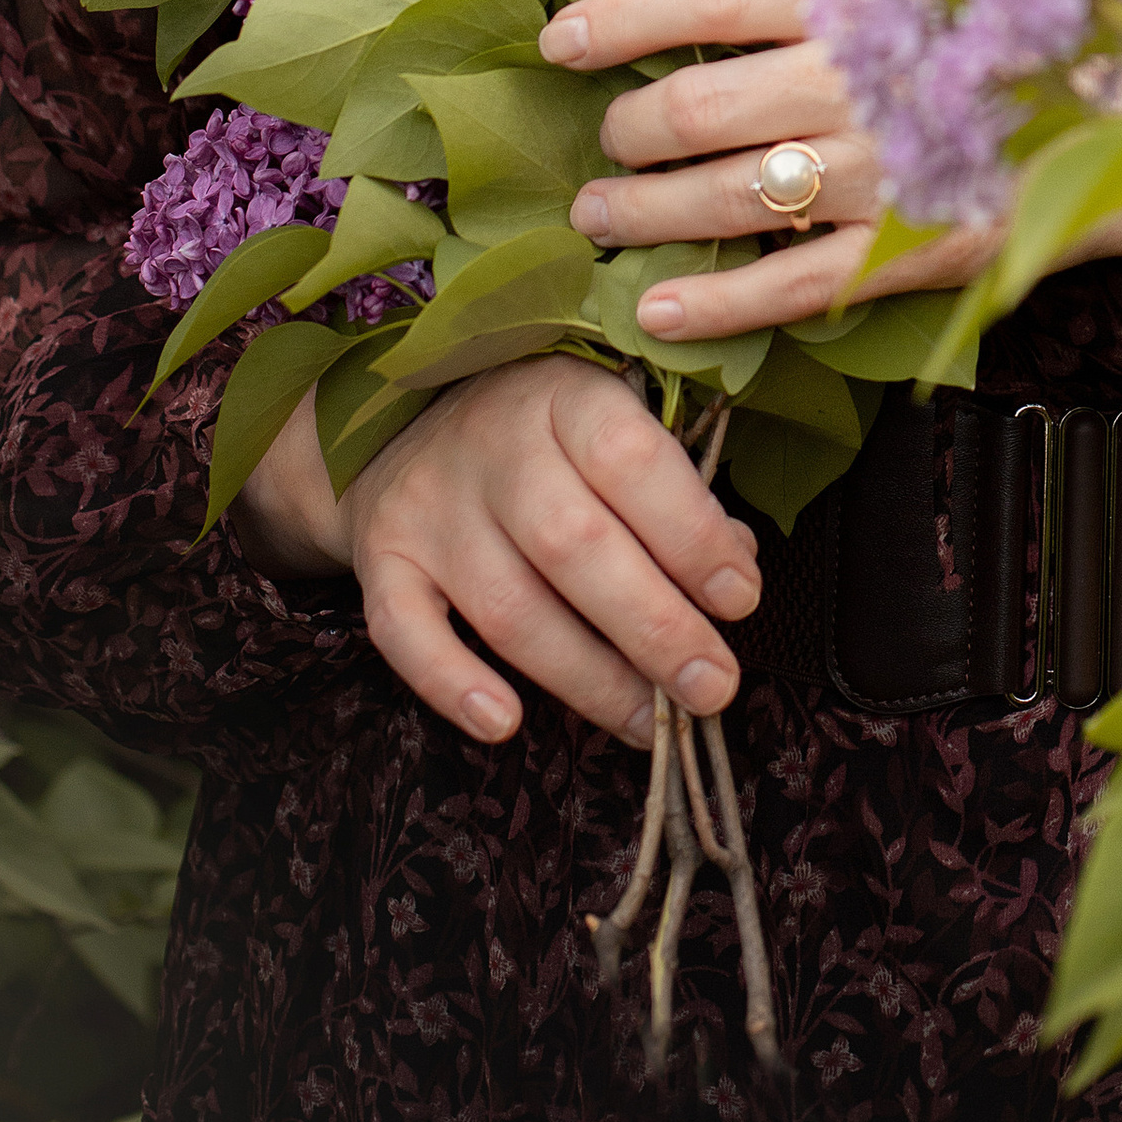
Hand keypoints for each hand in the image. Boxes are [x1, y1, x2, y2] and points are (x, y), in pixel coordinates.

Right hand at [233, 353, 760, 745]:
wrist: (402, 422)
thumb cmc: (546, 437)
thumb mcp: (615, 426)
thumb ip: (676, 493)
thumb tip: (736, 569)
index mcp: (566, 396)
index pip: (631, 459)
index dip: (691, 535)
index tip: (740, 598)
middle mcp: (492, 444)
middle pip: (574, 545)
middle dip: (653, 627)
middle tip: (713, 686)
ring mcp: (430, 504)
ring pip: (508, 605)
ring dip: (586, 677)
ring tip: (647, 723)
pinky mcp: (382, 558)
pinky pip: (404, 632)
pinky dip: (451, 683)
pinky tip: (505, 724)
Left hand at [545, 0, 1121, 332]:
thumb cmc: (1033, 23)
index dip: (621, 16)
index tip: (560, 38)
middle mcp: (863, 76)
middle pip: (695, 108)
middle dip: (624, 135)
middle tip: (599, 151)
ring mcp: (886, 170)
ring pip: (726, 200)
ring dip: (644, 215)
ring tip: (602, 219)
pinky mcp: (914, 251)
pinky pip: (790, 286)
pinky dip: (713, 305)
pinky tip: (657, 310)